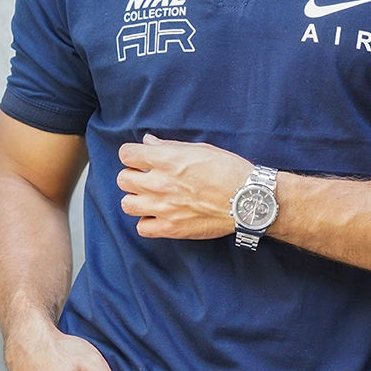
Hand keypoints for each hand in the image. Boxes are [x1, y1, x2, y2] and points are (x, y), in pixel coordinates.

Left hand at [117, 135, 250, 238]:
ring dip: (137, 199)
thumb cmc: (229, 170)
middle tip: (149, 179)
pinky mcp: (171, 228)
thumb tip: (149, 142)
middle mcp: (159, 183)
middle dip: (134, 177)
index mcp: (166, 159)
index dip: (133, 156)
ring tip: (152, 199)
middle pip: (123, 179)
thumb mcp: (200, 149)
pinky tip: (160, 215)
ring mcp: (163, 207)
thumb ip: (170, 146)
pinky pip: (141, 227)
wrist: (247, 199)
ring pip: (126, 204)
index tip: (142, 159)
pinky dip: (148, 222)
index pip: (126, 154)